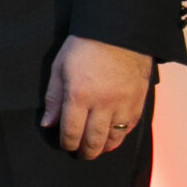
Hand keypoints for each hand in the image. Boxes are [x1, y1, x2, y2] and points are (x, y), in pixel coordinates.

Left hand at [39, 35, 152, 158]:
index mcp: (79, 95)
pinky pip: (130, 126)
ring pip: (114, 137)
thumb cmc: (85, 46)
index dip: (67, 143)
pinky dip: (121, 135)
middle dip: (86, 152)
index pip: (71, 131)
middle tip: (81, 154)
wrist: (120, 32)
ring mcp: (123, 103)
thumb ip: (54, 98)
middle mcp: (103, 103)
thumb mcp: (60, 67)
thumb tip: (48, 123)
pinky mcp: (139, 101)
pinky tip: (114, 137)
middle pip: (94, 140)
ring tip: (97, 149)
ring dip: (104, 147)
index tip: (65, 146)